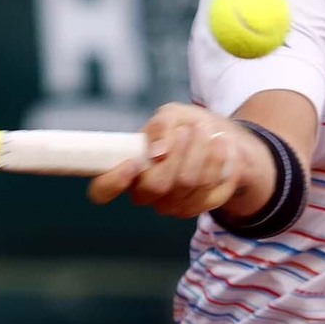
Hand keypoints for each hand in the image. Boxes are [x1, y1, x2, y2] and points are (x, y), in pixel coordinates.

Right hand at [87, 103, 247, 217]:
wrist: (220, 139)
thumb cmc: (185, 126)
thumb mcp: (170, 116)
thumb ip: (160, 128)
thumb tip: (156, 152)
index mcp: (126, 170)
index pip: (102, 190)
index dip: (113, 182)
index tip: (133, 163)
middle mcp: (145, 193)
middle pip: (156, 185)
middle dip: (178, 152)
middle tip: (190, 129)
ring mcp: (171, 205)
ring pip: (188, 184)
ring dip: (203, 152)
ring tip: (209, 131)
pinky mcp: (198, 207)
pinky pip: (211, 190)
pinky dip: (220, 162)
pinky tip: (222, 146)